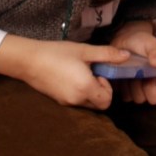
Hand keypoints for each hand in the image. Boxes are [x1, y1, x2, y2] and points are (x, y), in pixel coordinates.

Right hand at [0, 34, 131, 109]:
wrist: (28, 60)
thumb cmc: (57, 53)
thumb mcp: (84, 51)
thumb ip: (107, 54)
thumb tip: (127, 56)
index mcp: (85, 88)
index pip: (107, 101)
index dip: (108, 88)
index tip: (100, 73)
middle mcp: (76, 100)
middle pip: (98, 105)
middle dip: (101, 91)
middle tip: (93, 73)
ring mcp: (66, 102)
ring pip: (87, 104)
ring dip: (90, 92)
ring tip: (82, 73)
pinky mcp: (58, 101)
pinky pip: (76, 101)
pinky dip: (80, 93)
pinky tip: (72, 76)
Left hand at [110, 20, 155, 104]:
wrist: (126, 38)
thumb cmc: (142, 41)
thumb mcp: (151, 44)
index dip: (150, 89)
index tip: (146, 76)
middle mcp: (146, 86)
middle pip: (141, 99)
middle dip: (136, 86)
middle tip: (134, 71)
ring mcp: (133, 88)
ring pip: (129, 97)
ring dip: (126, 85)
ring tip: (126, 70)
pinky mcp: (120, 86)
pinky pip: (118, 92)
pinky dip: (117, 84)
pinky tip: (119, 73)